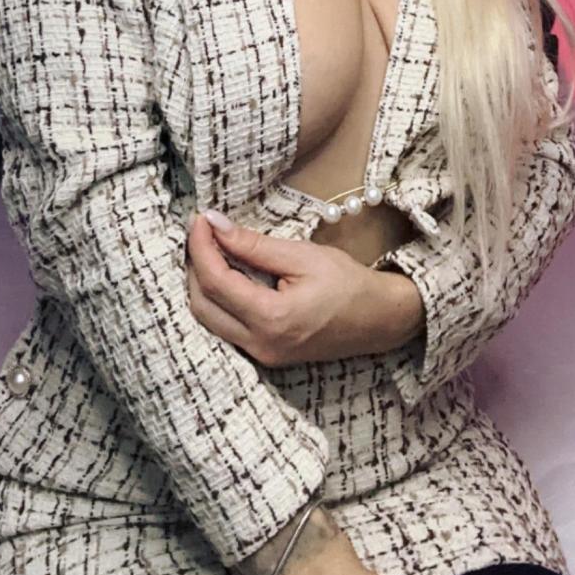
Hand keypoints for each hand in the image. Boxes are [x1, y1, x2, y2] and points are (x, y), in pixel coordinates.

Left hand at [185, 213, 422, 367]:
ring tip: (210, 249)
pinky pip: (225, 329)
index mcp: (271, 318)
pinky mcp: (265, 356)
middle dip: (195, 266)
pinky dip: (217, 300)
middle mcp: (260, 344)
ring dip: (203, 285)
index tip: (200, 219)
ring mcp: (261, 355)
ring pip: (209, 321)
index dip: (201, 247)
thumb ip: (254, 245)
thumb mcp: (302, 256)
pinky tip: (225, 275)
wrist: (379, 320)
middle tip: (202, 233)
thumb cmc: (347, 283)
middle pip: (202, 305)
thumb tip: (215, 225)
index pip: (216, 281)